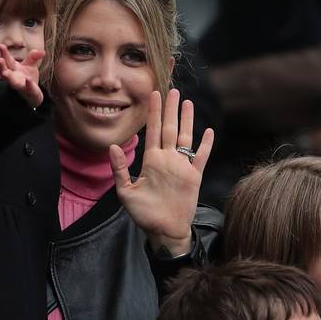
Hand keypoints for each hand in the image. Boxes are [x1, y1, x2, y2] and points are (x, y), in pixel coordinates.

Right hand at [0, 44, 44, 108]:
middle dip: (1, 66)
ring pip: (12, 82)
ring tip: (5, 73)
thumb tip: (42, 51)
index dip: (4, 53)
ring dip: (8, 78)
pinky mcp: (28, 91)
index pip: (8, 60)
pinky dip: (28, 83)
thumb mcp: (30, 65)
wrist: (32, 95)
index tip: (1, 45)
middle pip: (5, 72)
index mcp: (13, 68)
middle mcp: (13, 77)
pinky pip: (27, 87)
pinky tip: (28, 79)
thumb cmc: (27, 77)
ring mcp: (19, 85)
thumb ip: (34, 57)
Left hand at [110, 89, 214, 255]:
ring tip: (188, 102)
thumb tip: (112, 147)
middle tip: (173, 89)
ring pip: (185, 138)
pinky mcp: (194, 177)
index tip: (154, 94)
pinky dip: (205, 145)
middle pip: (170, 128)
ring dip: (187, 120)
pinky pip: (201, 157)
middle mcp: (167, 160)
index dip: (153, 112)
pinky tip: (208, 131)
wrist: (164, 231)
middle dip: (171, 109)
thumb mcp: (125, 192)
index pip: (152, 131)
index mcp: (151, 161)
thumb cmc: (144, 214)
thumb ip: (120, 169)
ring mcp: (181, 167)